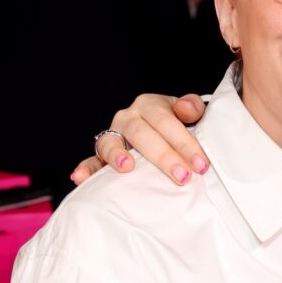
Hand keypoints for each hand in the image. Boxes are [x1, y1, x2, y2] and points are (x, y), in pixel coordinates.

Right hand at [70, 94, 208, 185]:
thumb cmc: (178, 124)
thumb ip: (192, 107)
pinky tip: (80, 177)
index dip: (185, 143)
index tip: (201, 164)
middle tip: (183, 177)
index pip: (167, 122)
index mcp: (150, 104)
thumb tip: (188, 108)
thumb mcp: (188, 112)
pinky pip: (91, 160)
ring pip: (111, 143)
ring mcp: (112, 135)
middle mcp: (127, 118)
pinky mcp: (101, 154)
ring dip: (117, 156)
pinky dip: (86, 168)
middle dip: (164, 157)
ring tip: (128, 168)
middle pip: (142, 134)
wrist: (161, 131)